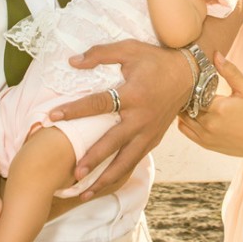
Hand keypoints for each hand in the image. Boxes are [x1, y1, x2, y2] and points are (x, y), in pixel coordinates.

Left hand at [49, 39, 191, 197]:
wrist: (189, 75)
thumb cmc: (156, 60)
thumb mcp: (130, 49)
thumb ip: (101, 54)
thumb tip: (72, 61)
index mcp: (133, 95)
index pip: (99, 103)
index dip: (75, 110)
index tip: (53, 116)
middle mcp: (141, 118)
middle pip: (113, 143)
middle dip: (93, 159)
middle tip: (74, 172)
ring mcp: (149, 133)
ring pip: (126, 162)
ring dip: (106, 178)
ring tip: (86, 192)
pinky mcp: (154, 140)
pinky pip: (134, 161)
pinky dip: (119, 174)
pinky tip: (105, 185)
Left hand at [177, 53, 242, 159]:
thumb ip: (230, 71)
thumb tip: (216, 54)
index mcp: (219, 108)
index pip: (193, 91)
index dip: (192, 83)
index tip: (195, 77)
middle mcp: (209, 124)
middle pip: (185, 104)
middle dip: (187, 94)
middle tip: (191, 85)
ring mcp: (205, 136)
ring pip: (182, 117)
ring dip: (184, 107)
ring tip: (192, 98)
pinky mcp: (204, 144)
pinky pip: (184, 130)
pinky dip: (184, 120)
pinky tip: (193, 111)